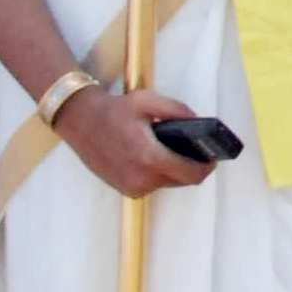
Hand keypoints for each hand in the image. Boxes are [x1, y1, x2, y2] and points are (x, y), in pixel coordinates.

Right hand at [56, 85, 218, 197]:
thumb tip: (199, 122)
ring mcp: (131, 188)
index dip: (206, 167)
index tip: (212, 157)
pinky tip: (153, 156)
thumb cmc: (115, 109)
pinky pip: (152, 185)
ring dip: (174, 170)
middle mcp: (141, 179)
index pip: (191, 174)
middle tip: (194, 149)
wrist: (79, 121)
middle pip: (182, 181)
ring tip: (170, 149)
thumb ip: (177, 110)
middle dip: (192, 167)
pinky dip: (157, 173)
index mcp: (149, 158)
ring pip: (167, 183)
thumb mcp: (148, 101)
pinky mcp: (124, 190)